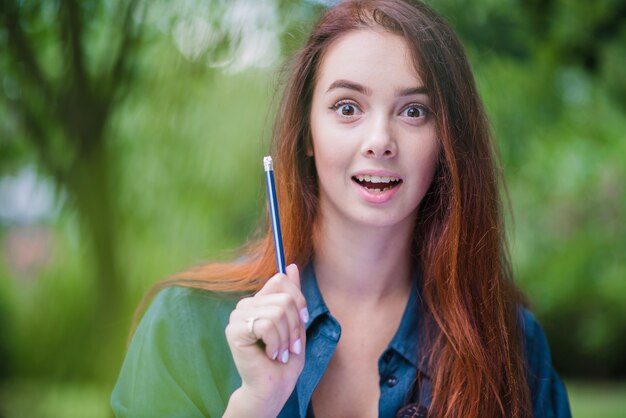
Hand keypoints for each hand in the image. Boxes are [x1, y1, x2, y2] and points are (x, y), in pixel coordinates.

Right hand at [224, 264, 308, 416]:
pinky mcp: (234, 330)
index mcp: (260, 300)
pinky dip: (276, 343)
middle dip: (295, 326)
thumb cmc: (285, 359)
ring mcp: (238, 316)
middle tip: (290, 346)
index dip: (298, 300)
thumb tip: (293, 266)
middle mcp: (247, 304)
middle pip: (284, 298)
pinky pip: (267, 325)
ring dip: (286, 338)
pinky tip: (270, 354)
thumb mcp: (296, 322)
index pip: (281, 280)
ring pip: (278, 312)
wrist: (273, 388)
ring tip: (280, 352)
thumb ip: (293, 296)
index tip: (302, 320)